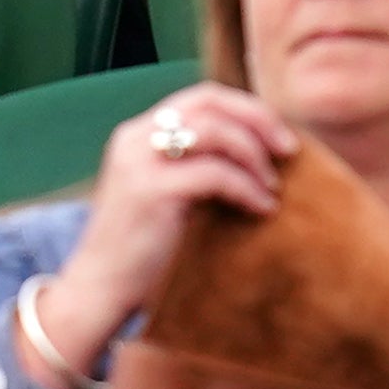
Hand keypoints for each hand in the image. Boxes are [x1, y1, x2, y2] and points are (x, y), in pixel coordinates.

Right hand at [29, 81, 290, 388]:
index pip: (203, 97)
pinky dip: (247, 188)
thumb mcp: (168, 194)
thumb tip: (261, 153)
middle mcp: (135, 138)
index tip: (278, 137)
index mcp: (139, 133)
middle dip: (259, 121)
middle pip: (211, 102)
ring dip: (254, 157)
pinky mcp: (151, 192)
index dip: (247, 109)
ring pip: (215, 132)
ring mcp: (140, 162)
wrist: (99, 291)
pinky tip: (262, 209)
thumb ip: (196, 166)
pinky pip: (215, 174)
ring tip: (272, 187)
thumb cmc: (142, 250)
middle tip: (290, 150)